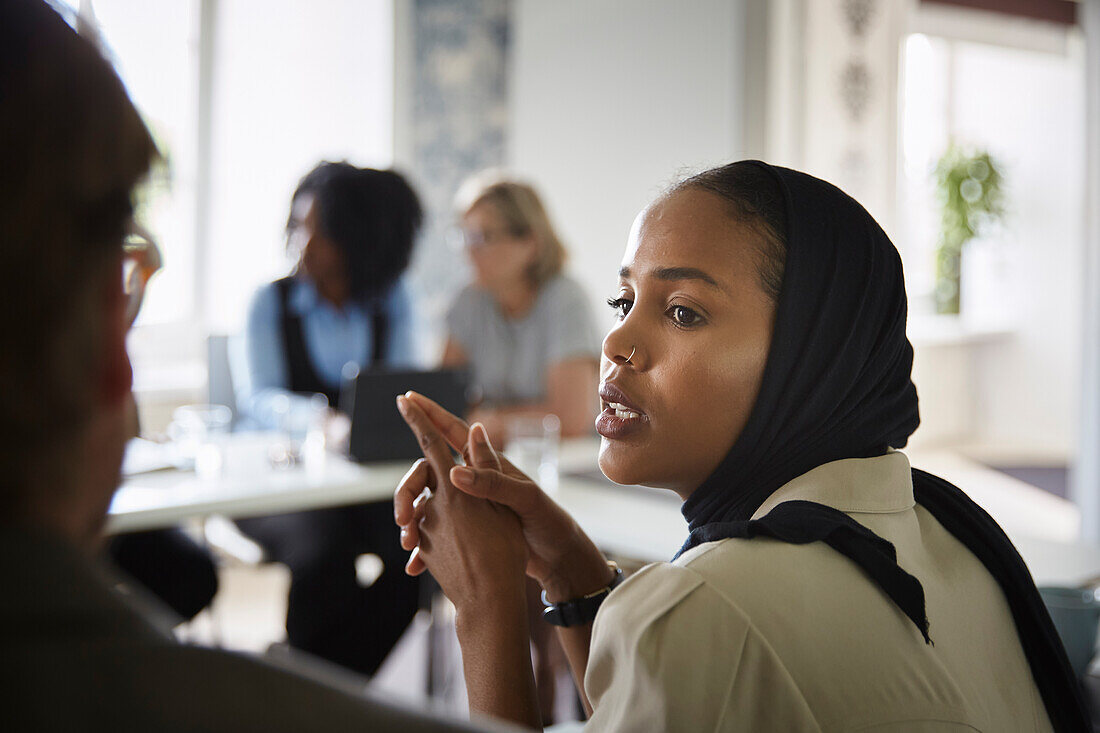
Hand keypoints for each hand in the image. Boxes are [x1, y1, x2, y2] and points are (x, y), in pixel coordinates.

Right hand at [394, 395, 527, 610]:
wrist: (558, 559)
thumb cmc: (547, 523)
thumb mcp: (524, 499)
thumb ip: (491, 483)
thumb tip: (452, 471)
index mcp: (488, 465)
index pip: (454, 433)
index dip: (430, 415)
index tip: (408, 398)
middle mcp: (474, 481)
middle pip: (428, 474)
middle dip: (408, 490)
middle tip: (400, 515)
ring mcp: (469, 505)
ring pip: (427, 505)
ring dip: (413, 522)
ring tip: (407, 542)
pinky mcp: (468, 530)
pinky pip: (436, 534)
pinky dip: (424, 548)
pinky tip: (415, 564)